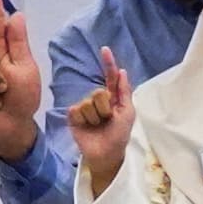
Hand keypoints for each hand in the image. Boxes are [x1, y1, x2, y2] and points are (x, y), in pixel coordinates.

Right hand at [67, 49, 136, 194]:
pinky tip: (87, 127)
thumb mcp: (128, 113)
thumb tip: (122, 71)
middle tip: (108, 120)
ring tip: (98, 126)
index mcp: (112, 98)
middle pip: (99, 92)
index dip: (108, 63)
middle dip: (105, 108)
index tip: (105, 50)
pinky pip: (77, 110)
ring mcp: (85, 107)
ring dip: (96, 117)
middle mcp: (97, 100)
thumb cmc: (119, 135)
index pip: (109, 77)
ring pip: (88, 103)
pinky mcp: (74, 116)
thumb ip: (124, 92)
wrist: (105, 154)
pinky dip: (84, 120)